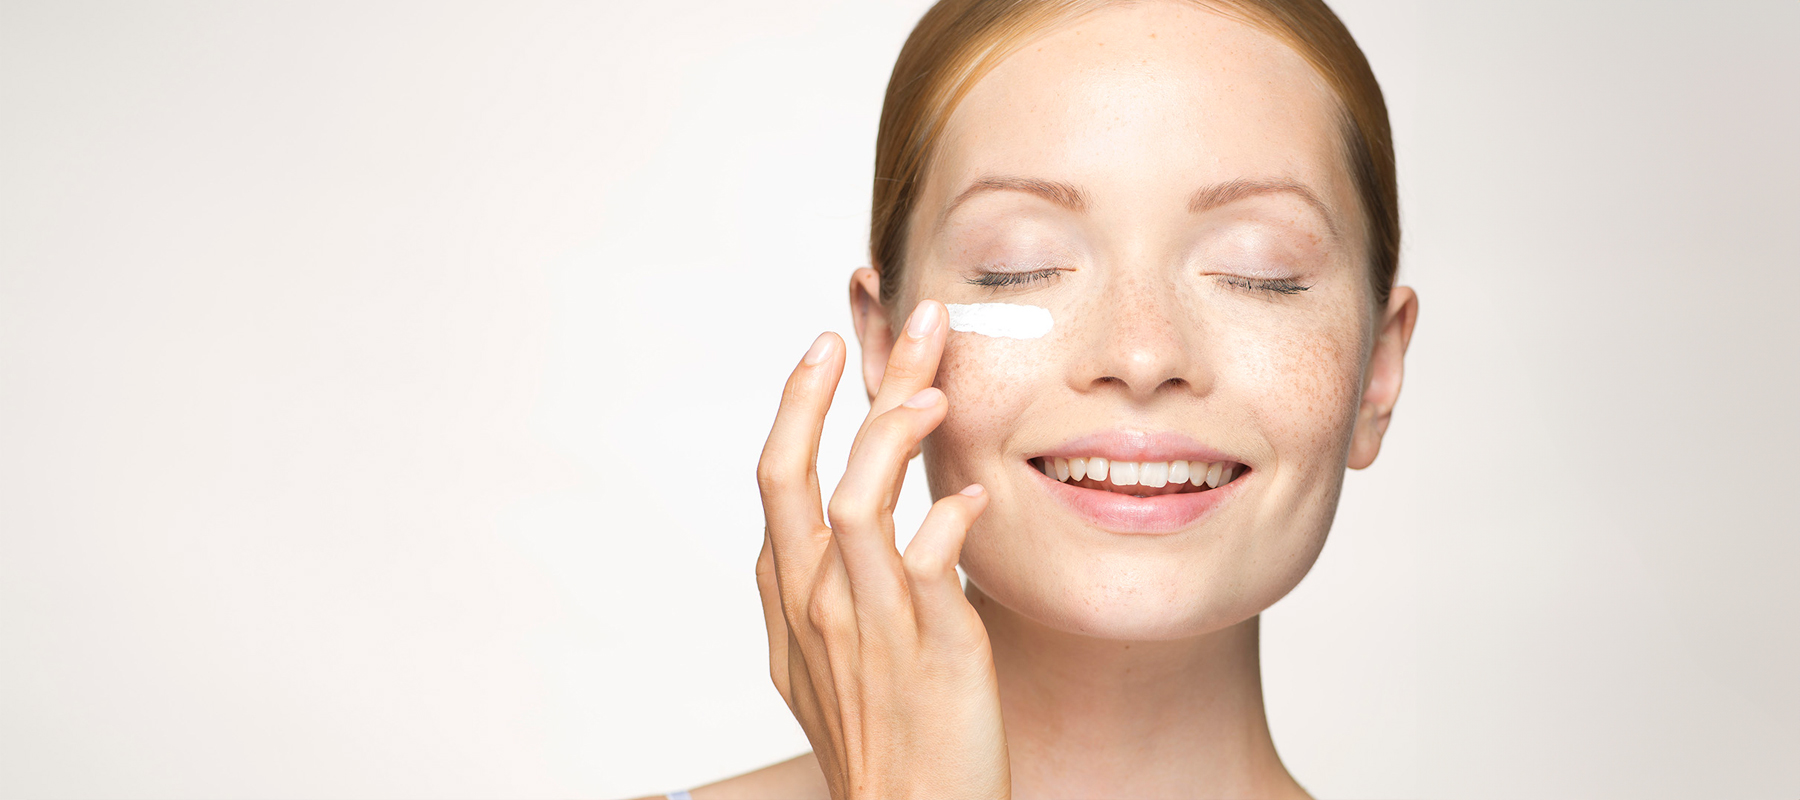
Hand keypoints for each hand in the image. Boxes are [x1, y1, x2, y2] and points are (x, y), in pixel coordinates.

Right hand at [754, 300, 1009, 799]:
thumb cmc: (877, 739)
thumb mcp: (822, 661)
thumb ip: (825, 589)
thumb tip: (848, 529)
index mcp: (789, 596)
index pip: (777, 476)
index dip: (798, 404)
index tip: (826, 348)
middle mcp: (815, 602)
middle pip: (803, 470)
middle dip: (835, 388)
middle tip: (888, 323)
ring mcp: (866, 624)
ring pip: (859, 501)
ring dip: (893, 434)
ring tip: (936, 388)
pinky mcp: (927, 647)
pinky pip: (929, 565)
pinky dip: (949, 521)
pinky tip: (974, 496)